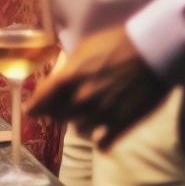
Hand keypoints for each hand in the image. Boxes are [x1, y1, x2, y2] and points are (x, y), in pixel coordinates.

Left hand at [27, 26, 168, 149]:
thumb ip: (68, 68)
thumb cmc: (118, 42)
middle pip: (59, 116)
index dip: (34, 107)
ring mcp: (102, 113)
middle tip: (66, 107)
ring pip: (79, 130)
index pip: (42, 100)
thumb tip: (55, 80)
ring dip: (80, 123)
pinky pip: (102, 143)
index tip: (31, 111)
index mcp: (70, 77)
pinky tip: (103, 134)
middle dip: (60, 112)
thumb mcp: (85, 48)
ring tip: (88, 116)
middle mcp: (82, 98)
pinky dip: (100, 140)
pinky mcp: (122, 124)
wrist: (153, 51)